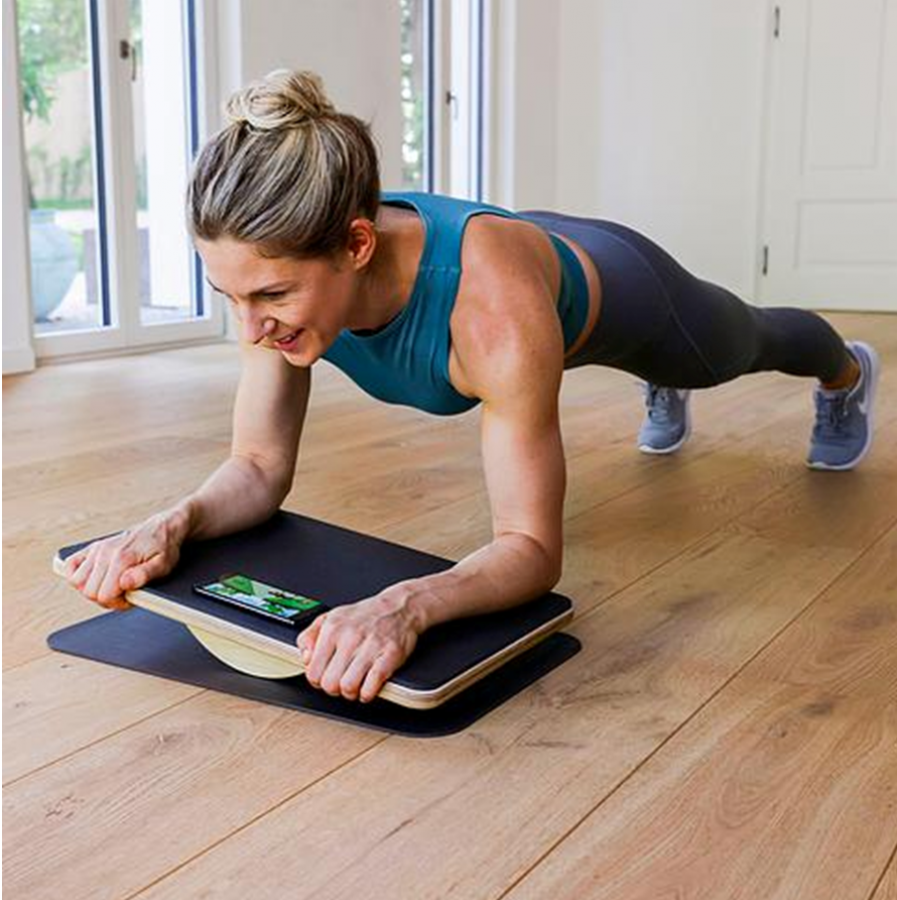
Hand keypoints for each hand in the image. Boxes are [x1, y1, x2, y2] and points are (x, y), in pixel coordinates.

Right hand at [63, 509, 189, 609]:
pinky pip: (70, 564)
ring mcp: (97, 549)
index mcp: (122, 558)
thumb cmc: (164, 547)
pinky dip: (76, 576)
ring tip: (111, 587)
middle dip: (106, 599)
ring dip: (91, 589)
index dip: (117, 603)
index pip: (104, 595)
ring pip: (77, 581)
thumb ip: (144, 575)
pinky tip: (93, 579)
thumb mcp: (164, 564)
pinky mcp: (93, 547)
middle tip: (123, 593)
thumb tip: (125, 583)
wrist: (162, 528)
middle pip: (89, 591)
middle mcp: (106, 552)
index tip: (130, 598)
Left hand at [297, 591, 423, 702]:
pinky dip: (367, 693)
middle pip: (329, 683)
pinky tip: (368, 687)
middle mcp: (350, 637)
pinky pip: (371, 686)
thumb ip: (309, 636)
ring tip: (354, 686)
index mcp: (332, 629)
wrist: (400, 606)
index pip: (313, 671)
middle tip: (341, 682)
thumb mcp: (330, 617)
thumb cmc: (365, 615)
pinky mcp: (390, 655)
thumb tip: (305, 658)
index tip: (325, 677)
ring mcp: (371, 646)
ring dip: (351, 693)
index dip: (318, 681)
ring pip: (348, 687)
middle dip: (334, 689)